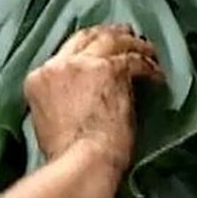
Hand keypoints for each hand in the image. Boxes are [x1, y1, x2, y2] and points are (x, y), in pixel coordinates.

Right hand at [24, 24, 164, 177]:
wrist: (81, 163)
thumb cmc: (67, 155)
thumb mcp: (49, 120)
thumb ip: (59, 98)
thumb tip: (80, 95)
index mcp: (39, 77)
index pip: (66, 51)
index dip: (86, 47)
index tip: (99, 51)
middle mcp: (59, 64)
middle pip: (87, 37)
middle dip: (108, 35)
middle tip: (126, 36)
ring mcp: (84, 64)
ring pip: (112, 41)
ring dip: (133, 44)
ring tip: (148, 50)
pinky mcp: (111, 70)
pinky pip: (135, 60)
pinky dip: (149, 65)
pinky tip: (157, 74)